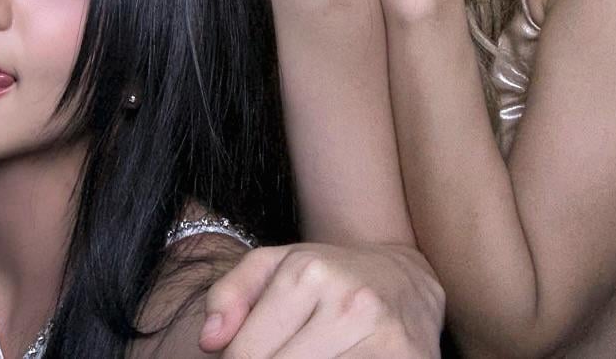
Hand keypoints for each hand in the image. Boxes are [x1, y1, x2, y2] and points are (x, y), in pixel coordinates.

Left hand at [200, 241, 444, 356]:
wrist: (406, 280)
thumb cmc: (329, 276)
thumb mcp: (276, 265)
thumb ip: (231, 293)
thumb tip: (208, 341)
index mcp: (307, 271)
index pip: (245, 353)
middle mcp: (347, 302)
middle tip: (277, 356)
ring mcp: (382, 337)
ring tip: (303, 356)